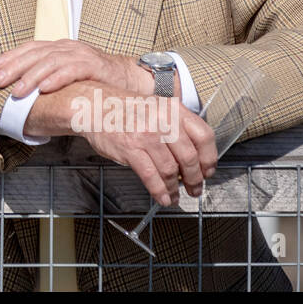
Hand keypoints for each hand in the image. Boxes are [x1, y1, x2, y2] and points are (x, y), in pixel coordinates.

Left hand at [0, 39, 141, 97]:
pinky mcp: (94, 65)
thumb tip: (22, 89)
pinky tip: (45, 87)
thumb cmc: (95, 78)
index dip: (11, 56)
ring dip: (31, 76)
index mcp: (59, 47)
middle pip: (36, 54)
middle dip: (14, 67)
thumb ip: (49, 77)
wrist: (129, 77)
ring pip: (51, 62)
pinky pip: (72, 70)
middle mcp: (67, 47)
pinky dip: (57, 78)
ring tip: (17, 91)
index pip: (31, 48)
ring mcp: (81, 55)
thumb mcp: (68, 74)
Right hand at [72, 84, 217, 205]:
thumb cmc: (122, 108)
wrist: (93, 105)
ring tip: (175, 196)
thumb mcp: (155, 107)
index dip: (209, 158)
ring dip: (175, 188)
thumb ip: (174, 125)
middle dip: (195, 179)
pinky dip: (160, 191)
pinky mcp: (131, 149)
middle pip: (189, 157)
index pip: (204, 136)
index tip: (208, 171)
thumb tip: (191, 154)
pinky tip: (162, 197)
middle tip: (195, 188)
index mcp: (173, 109)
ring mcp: (147, 135)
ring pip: (171, 170)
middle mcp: (163, 121)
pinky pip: (151, 176)